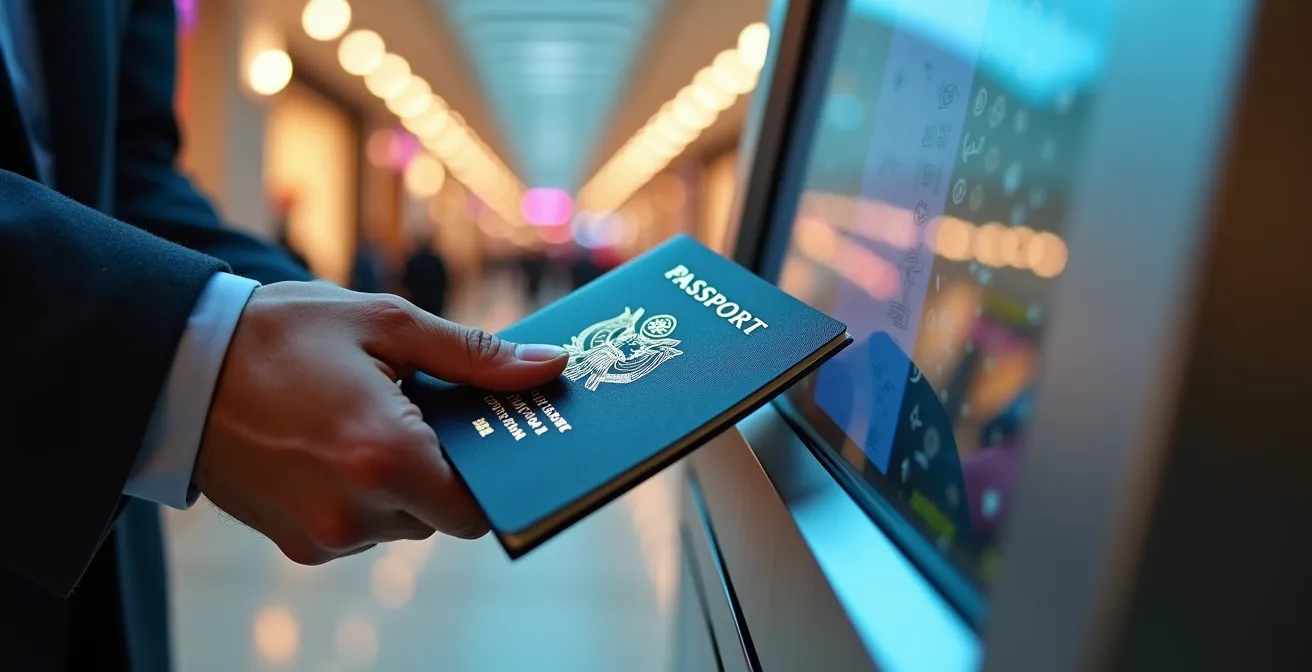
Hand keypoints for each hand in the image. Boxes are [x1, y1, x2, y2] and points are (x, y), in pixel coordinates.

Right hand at [195, 281, 567, 564]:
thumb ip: (475, 357)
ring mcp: (322, 535)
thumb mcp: (386, 324)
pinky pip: (359, 528)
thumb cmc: (283, 333)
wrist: (176, 365)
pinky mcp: (296, 544)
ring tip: (368, 418)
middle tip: (420, 409)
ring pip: (401, 522)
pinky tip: (334, 442)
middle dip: (440, 466)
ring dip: (400, 480)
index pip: (478, 510)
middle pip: (440, 513)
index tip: (483, 436)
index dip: (488, 476)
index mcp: (384, 457)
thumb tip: (548, 369)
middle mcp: (355, 512)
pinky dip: (362, 493)